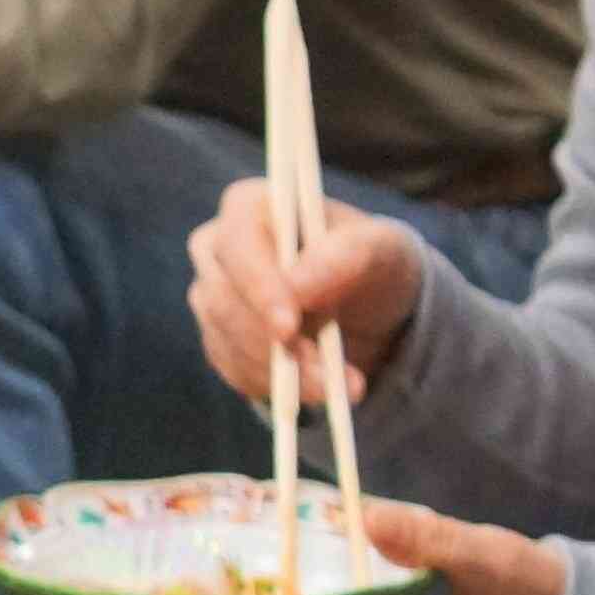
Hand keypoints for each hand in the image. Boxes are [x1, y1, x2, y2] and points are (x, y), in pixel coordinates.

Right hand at [183, 175, 425, 405]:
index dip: (259, 288)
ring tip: (338, 384)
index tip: (288, 328)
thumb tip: (296, 286)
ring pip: (227, 341)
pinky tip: (317, 387)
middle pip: (222, 299)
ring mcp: (212, 296)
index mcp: (250, 206)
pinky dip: (277, 387)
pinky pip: (234, 371)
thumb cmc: (374, 264)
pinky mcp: (219, 340)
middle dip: (274, 343)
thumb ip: (345, 256)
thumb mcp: (382, 251)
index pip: (237, 244)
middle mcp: (218, 248)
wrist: (373, 311)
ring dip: (284, 372)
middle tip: (326, 375)